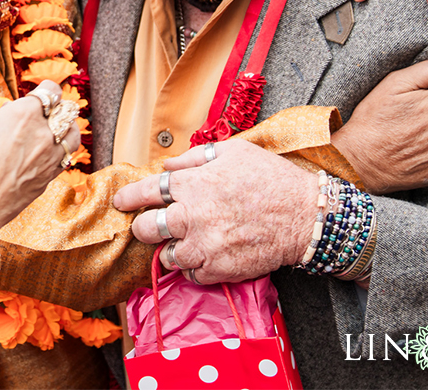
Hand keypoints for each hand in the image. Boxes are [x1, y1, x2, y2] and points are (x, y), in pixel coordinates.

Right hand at [0, 85, 79, 228]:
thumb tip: (7, 117)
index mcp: (23, 113)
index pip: (50, 90)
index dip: (46, 89)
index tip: (42, 92)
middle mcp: (43, 132)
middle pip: (65, 111)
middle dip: (56, 109)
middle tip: (47, 111)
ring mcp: (50, 157)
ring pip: (73, 135)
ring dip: (67, 129)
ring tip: (57, 130)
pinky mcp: (50, 178)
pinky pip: (65, 158)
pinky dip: (61, 152)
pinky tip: (50, 153)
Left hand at [115, 140, 320, 283]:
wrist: (306, 216)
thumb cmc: (272, 179)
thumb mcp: (233, 152)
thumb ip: (194, 158)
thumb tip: (166, 166)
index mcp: (191, 184)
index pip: (143, 193)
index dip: (128, 198)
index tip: (121, 202)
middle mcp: (191, 216)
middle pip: (145, 229)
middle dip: (144, 228)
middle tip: (150, 227)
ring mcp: (204, 245)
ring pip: (165, 256)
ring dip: (170, 250)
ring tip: (185, 242)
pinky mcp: (219, 268)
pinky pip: (191, 274)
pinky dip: (194, 267)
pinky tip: (205, 255)